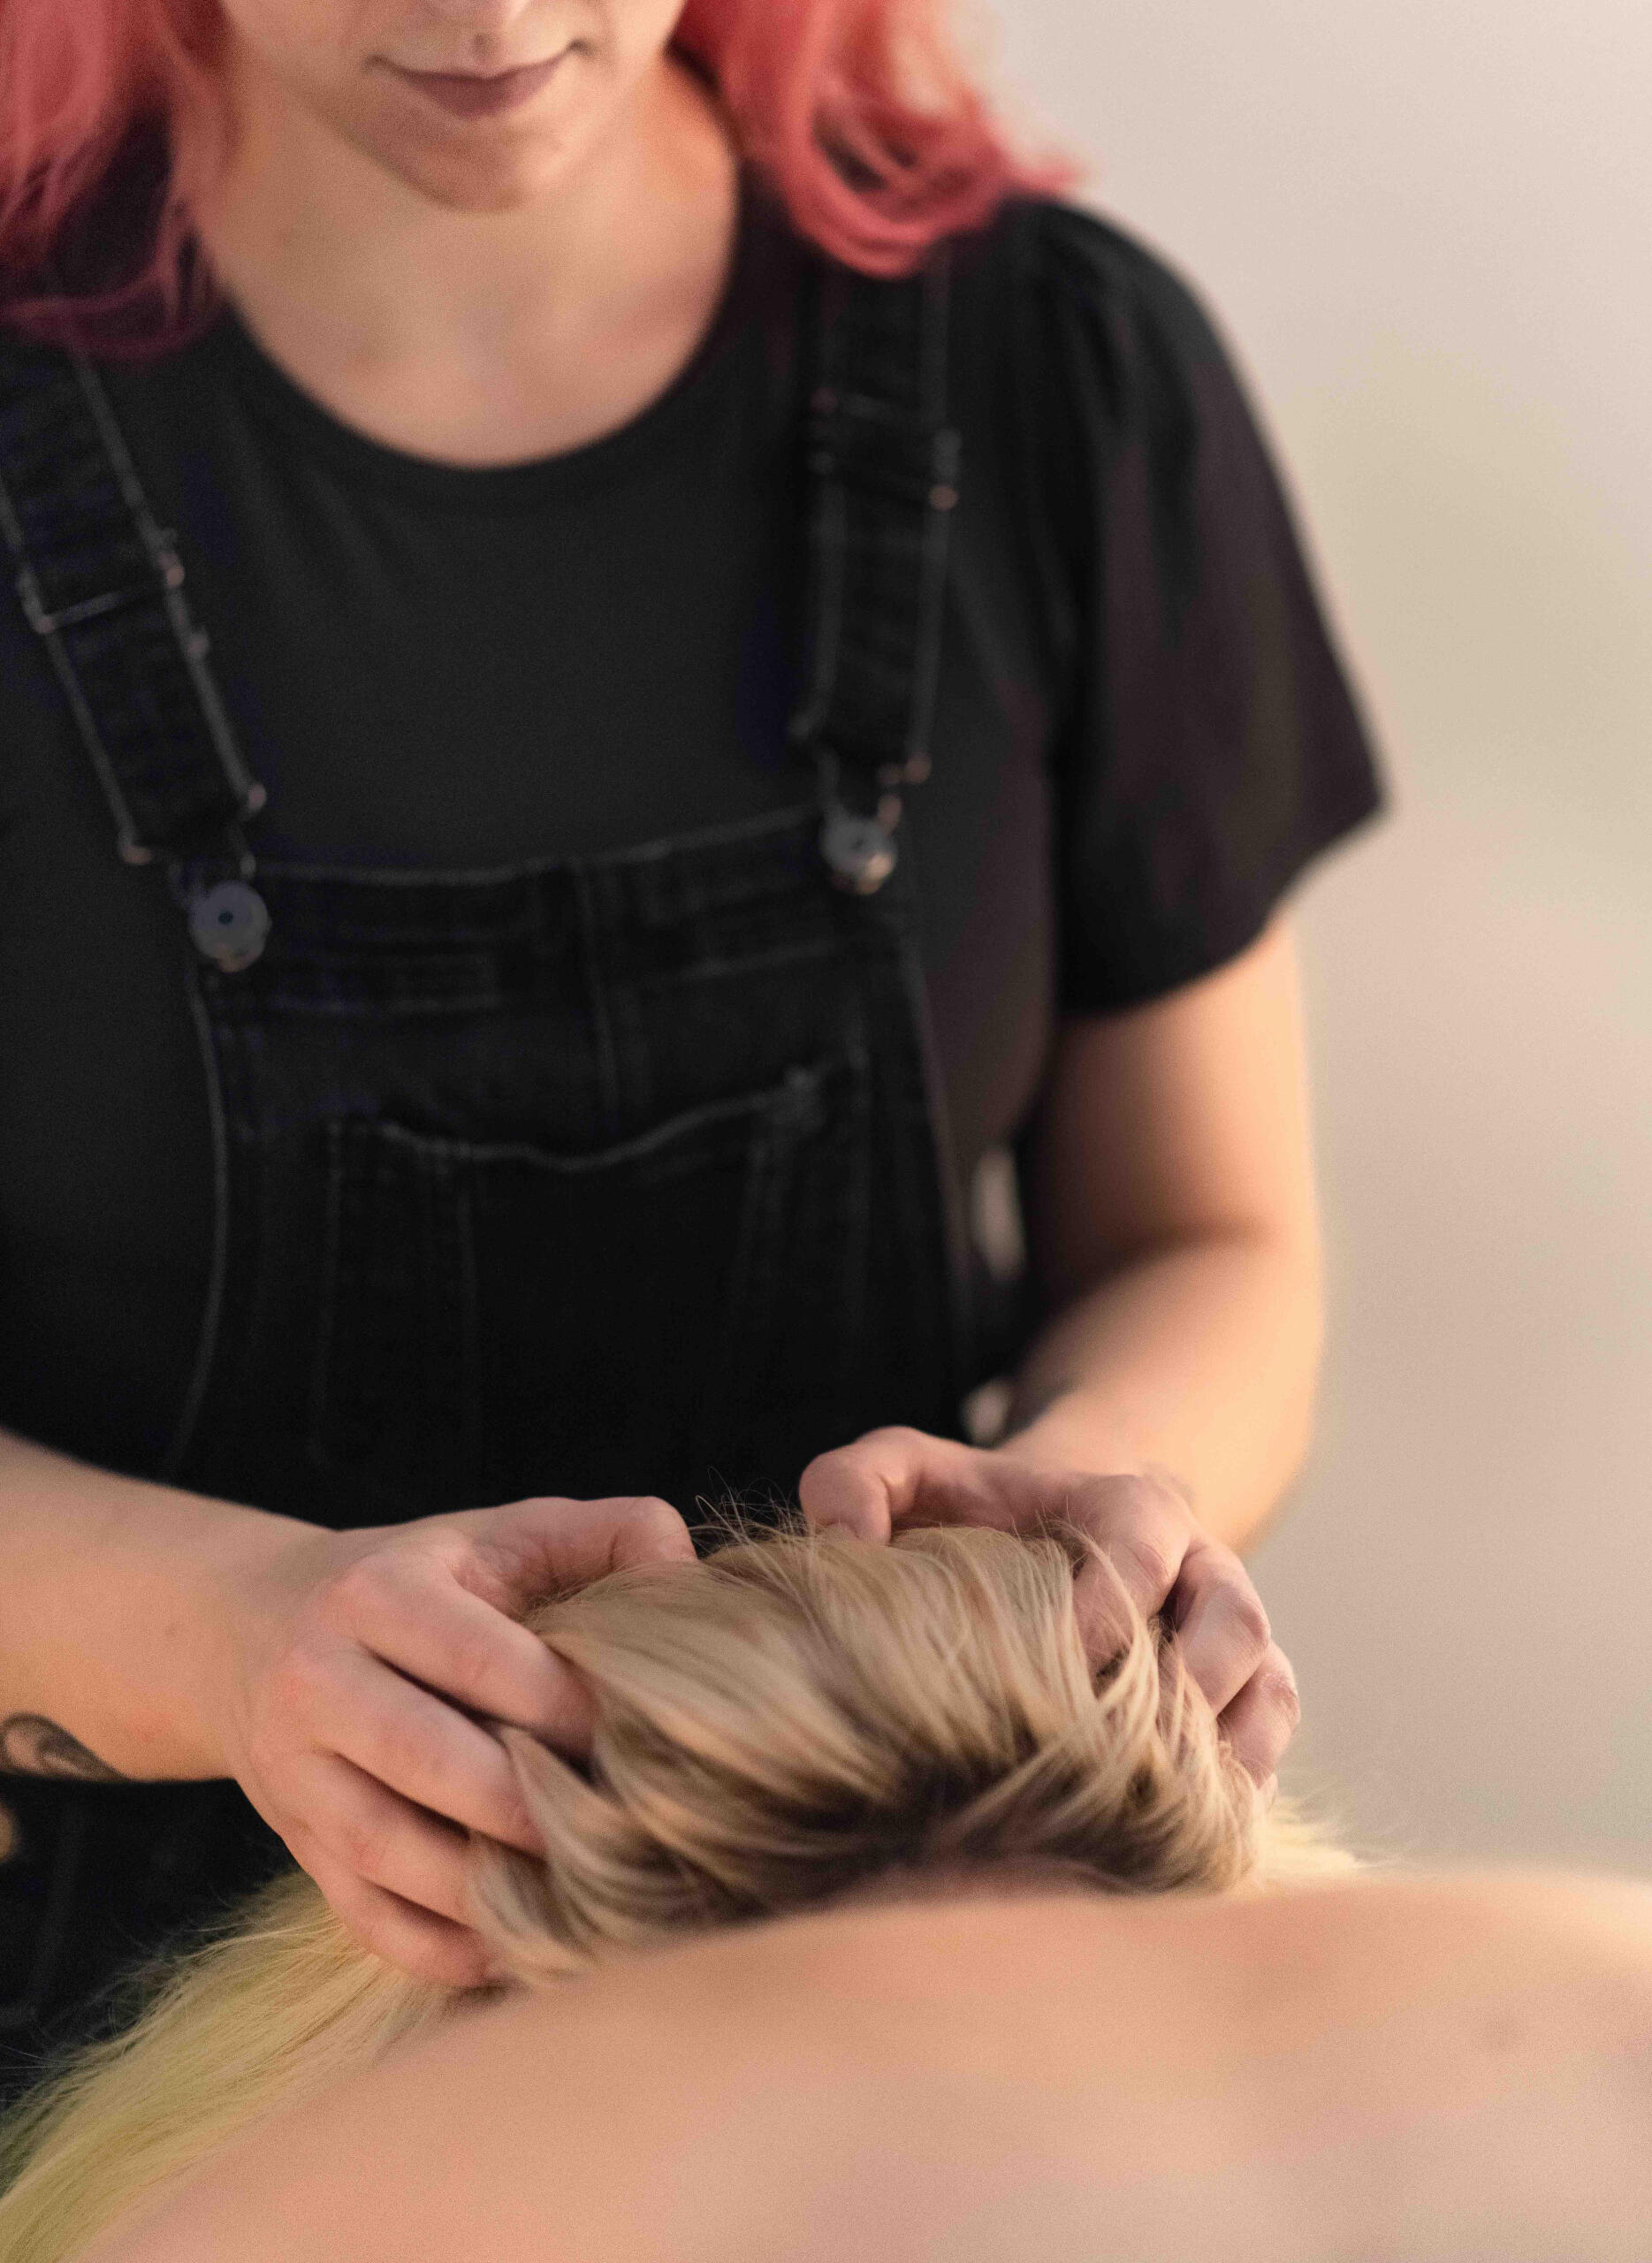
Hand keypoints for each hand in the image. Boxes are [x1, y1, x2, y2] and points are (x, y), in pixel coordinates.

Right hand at [207, 1494, 693, 1986]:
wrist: (258, 1627)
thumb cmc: (427, 1580)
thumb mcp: (505, 1531)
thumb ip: (608, 1533)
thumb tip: (684, 1574)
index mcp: (378, 1593)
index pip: (476, 1658)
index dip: (563, 1705)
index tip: (636, 1735)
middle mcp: (317, 1680)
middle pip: (427, 1761)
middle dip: (530, 1806)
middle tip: (619, 1828)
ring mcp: (294, 1772)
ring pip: (389, 1850)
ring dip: (489, 1889)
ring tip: (580, 1899)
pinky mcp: (295, 1844)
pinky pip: (366, 1915)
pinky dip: (443, 1946)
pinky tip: (517, 1948)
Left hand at [798, 1428, 1298, 1796]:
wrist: (1042, 1535)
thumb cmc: (968, 1513)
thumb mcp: (905, 1473)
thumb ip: (852, 1480)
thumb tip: (837, 1535)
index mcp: (1128, 1507)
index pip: (1144, 1545)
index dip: (1111, 1603)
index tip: (1059, 1661)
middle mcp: (1197, 1568)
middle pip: (1233, 1616)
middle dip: (1191, 1682)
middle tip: (1122, 1752)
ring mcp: (1229, 1632)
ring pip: (1267, 1683)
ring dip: (1231, 1746)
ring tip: (1170, 1812)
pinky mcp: (1243, 1691)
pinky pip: (1272, 1734)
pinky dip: (1248, 1783)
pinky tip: (1195, 1840)